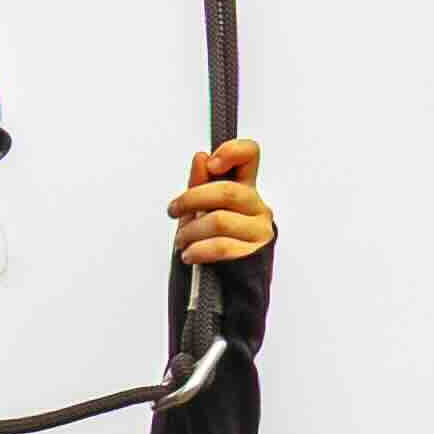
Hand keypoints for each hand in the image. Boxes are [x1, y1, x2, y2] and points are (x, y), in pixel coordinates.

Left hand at [168, 134, 273, 267]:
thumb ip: (200, 184)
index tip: (211, 164)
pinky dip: (198, 250)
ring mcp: (259, 230)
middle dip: (191, 200)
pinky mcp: (254, 254)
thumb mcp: (200, 209)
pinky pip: (221, 247)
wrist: (225, 282)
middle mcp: (258, 206)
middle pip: (227, 191)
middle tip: (173, 210)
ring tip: (181, 241)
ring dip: (190, 232)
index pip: (251, 154)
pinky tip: (189, 254)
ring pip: (220, 221)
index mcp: (246, 188)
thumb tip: (201, 157)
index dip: (232, 151)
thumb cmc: (210, 240)